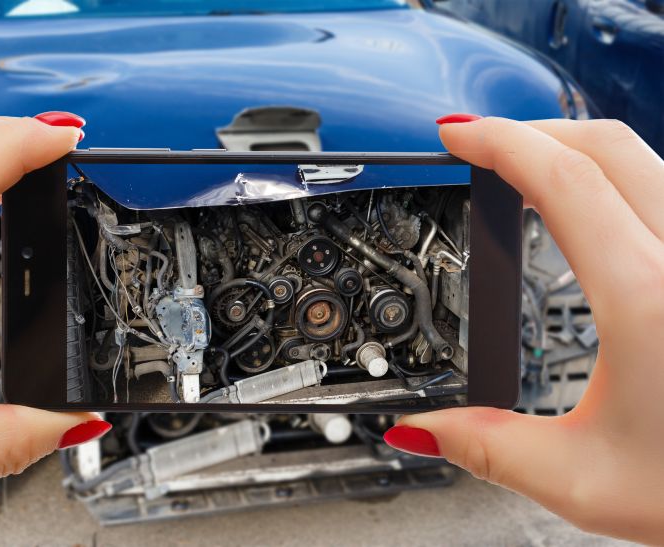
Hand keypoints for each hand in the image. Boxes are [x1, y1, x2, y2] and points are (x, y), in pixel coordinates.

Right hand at [384, 116, 663, 543]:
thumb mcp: (584, 478)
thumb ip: (487, 446)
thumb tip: (422, 431)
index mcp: (647, 300)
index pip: (563, 182)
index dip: (500, 143)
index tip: (458, 136)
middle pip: (608, 146)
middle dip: (534, 131)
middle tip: (484, 147)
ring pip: (647, 159)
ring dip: (579, 151)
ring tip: (531, 172)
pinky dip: (621, 178)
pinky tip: (600, 211)